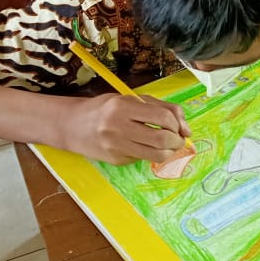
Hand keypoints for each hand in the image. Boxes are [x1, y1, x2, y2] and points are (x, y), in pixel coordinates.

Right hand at [63, 94, 189, 164]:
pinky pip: (142, 159)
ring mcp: (115, 146)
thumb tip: (186, 130)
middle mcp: (118, 127)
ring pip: (156, 155)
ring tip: (169, 146)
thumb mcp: (132, 99)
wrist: (73, 125)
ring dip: (169, 152)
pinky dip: (150, 154)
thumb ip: (162, 108)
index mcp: (123, 106)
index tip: (178, 127)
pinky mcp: (115, 160)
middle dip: (177, 141)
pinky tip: (144, 147)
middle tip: (179, 140)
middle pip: (162, 139)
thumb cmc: (106, 108)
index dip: (177, 124)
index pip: (163, 117)